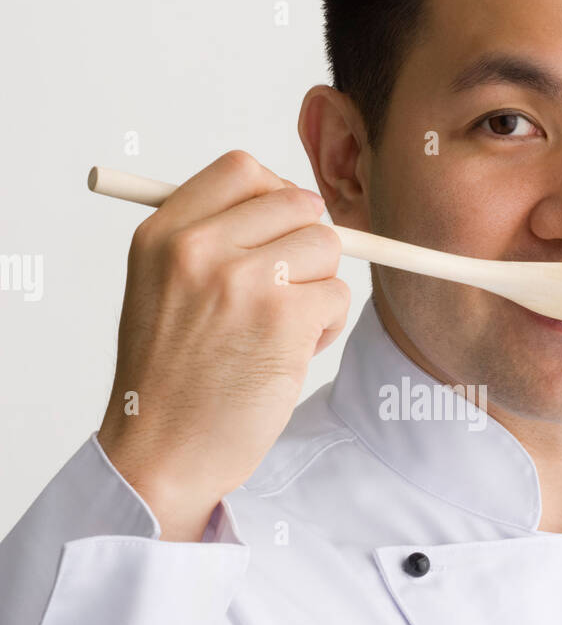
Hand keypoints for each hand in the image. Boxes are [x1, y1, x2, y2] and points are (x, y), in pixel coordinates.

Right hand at [97, 150, 350, 540]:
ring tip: (283, 330)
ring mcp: (244, 279)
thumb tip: (289, 206)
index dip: (276, 197)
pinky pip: (338, 296)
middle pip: (296, 202)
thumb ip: (209, 242)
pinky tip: (290, 355)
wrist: (160, 454)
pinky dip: (327, 328)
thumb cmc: (169, 382)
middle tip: (287, 292)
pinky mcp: (284, 317)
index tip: (279, 234)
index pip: (243, 170)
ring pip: (326, 247)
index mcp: (163, 233)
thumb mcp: (159, 291)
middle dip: (307, 246)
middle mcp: (199, 247)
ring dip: (319, 288)